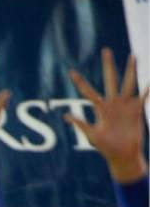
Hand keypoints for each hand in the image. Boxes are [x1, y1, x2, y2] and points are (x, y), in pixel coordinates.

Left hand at [68, 48, 148, 182]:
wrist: (122, 155)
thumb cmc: (106, 148)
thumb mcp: (92, 135)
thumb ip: (81, 124)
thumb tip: (66, 116)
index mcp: (101, 109)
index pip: (89, 93)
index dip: (80, 83)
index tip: (71, 72)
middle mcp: (113, 104)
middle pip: (111, 80)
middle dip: (108, 66)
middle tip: (105, 50)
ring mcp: (126, 105)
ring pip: (129, 82)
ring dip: (131, 70)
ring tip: (133, 56)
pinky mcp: (137, 110)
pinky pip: (144, 96)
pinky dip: (148, 88)